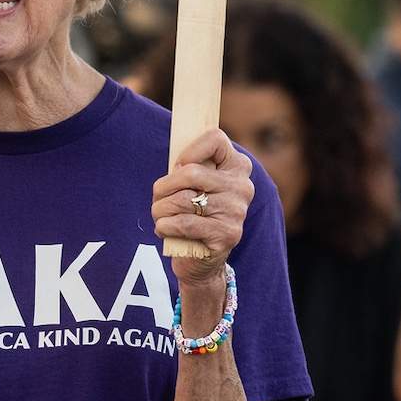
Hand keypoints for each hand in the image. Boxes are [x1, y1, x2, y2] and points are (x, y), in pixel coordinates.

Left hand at [153, 128, 255, 287]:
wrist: (203, 262)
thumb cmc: (193, 214)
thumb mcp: (195, 185)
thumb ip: (190, 166)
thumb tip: (176, 160)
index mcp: (238, 167)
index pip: (216, 139)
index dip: (189, 151)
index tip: (178, 168)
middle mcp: (242, 187)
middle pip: (190, 172)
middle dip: (163, 186)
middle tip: (158, 197)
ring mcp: (236, 212)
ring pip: (182, 200)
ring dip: (160, 209)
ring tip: (160, 216)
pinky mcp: (226, 235)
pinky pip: (184, 223)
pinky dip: (164, 225)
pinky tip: (164, 229)